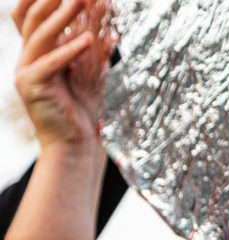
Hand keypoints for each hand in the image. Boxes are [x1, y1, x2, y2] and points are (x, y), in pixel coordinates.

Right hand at [14, 0, 115, 149]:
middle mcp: (25, 59)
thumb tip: (112, 35)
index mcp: (35, 54)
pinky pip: (52, 63)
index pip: (29, 17)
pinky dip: (70, 50)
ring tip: (81, 0)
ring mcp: (25, 72)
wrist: (74, 144)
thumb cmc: (81, 112)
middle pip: (32, 19)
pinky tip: (89, 39)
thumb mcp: (91, 77)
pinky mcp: (32, 87)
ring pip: (40, 35)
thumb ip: (97, 55)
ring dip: (62, 16)